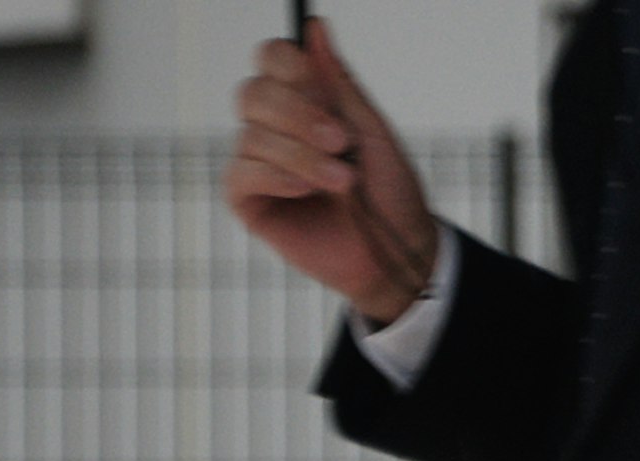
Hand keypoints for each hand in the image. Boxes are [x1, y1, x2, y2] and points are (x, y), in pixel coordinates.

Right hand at [226, 25, 439, 325]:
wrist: (398, 254)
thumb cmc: (390, 193)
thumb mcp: (372, 132)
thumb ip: (340, 84)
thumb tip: (316, 27)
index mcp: (303, 101)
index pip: (272, 58)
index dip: (288, 64)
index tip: (320, 85)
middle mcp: (274, 126)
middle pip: (254, 92)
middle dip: (298, 115)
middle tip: (341, 141)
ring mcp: (257, 161)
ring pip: (252, 135)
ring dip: (302, 157)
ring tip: (343, 182)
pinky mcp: (248, 199)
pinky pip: (241, 172)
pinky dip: (277, 176)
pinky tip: (307, 191)